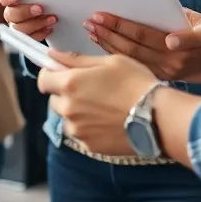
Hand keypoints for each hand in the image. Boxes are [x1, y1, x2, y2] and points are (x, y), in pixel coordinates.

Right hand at [0, 0, 57, 40]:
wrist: (45, 7)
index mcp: (10, 0)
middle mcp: (11, 14)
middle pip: (12, 15)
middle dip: (25, 13)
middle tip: (40, 9)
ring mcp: (18, 26)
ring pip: (21, 29)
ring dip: (37, 24)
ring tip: (51, 19)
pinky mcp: (27, 35)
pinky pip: (31, 38)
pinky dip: (41, 33)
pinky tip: (49, 28)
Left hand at [37, 51, 160, 156]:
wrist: (158, 118)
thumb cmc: (136, 83)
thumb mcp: (109, 61)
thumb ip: (76, 59)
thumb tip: (52, 55)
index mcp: (70, 84)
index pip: (42, 80)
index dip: (51, 75)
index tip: (63, 74)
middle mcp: (68, 109)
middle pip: (55, 100)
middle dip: (66, 95)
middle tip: (91, 91)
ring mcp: (77, 130)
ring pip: (68, 119)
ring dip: (77, 113)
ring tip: (103, 109)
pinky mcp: (88, 146)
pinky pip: (81, 134)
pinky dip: (89, 128)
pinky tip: (108, 123)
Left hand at [86, 9, 200, 82]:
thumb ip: (189, 32)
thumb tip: (169, 36)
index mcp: (179, 49)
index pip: (142, 34)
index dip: (119, 24)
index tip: (100, 15)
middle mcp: (169, 64)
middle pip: (130, 48)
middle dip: (107, 34)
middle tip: (90, 22)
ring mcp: (163, 74)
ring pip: (128, 59)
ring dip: (107, 46)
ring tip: (91, 31)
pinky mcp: (160, 79)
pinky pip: (132, 65)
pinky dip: (115, 56)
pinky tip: (102, 46)